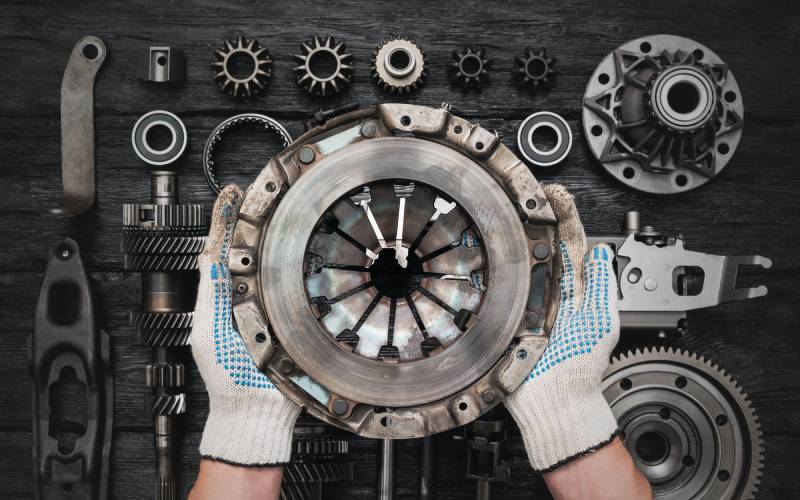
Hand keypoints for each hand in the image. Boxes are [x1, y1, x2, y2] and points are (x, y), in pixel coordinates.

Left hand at [191, 185, 300, 465]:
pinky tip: (296, 243)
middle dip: (248, 218)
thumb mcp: (208, 328)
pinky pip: (292, 282)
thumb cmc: (230, 375)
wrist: (255, 406)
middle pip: (245, 250)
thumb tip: (210, 252)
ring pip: (268, 263)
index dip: (225, 219)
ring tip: (269, 205)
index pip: (221, 249)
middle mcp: (244, 297)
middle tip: (252, 190)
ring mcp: (268, 305)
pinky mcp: (290, 316)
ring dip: (267, 234)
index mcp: (220, 297)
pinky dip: (292, 261)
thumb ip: (211, 291)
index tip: (230, 194)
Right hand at [505, 184, 619, 471]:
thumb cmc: (580, 368)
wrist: (554, 401)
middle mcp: (547, 292)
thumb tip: (604, 253)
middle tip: (520, 191)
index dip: (562, 216)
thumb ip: (604, 286)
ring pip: (513, 263)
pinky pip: (491, 288)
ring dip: (505, 237)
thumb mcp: (603, 323)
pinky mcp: (502, 317)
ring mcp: (522, 303)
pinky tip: (477, 251)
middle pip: (537, 246)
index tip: (553, 193)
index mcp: (573, 290)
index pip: (568, 243)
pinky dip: (484, 269)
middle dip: (530, 217)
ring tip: (498, 211)